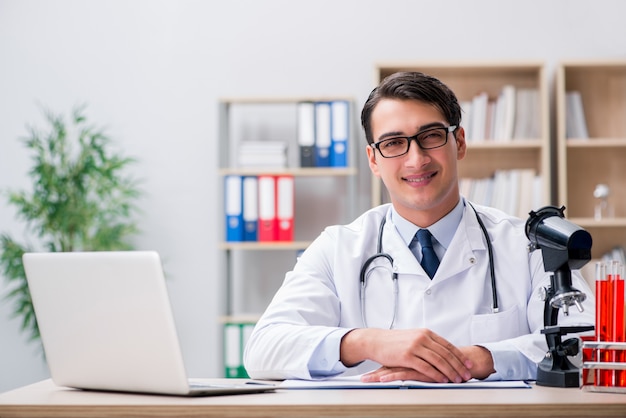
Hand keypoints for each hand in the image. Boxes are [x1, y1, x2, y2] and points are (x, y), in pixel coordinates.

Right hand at [340, 328, 472, 383]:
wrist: (376, 341)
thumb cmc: (394, 341)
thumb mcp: (413, 337)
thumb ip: (427, 342)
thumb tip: (441, 350)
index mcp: (425, 333)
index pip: (448, 345)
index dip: (460, 355)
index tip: (468, 363)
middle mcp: (422, 338)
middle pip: (446, 353)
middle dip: (459, 365)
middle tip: (467, 374)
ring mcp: (415, 346)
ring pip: (438, 361)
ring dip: (450, 371)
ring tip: (457, 379)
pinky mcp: (407, 356)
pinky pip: (426, 367)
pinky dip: (436, 374)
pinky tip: (442, 380)